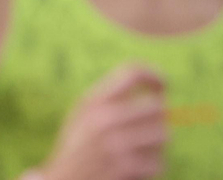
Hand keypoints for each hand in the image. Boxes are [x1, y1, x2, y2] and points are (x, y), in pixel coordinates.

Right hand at [39, 65, 166, 179]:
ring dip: (157, 143)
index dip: (153, 75)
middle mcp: (104, 118)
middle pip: (156, 106)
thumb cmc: (78, 148)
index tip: (163, 84)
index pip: (132, 73)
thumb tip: (158, 94)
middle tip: (153, 125)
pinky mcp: (127, 168)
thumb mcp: (83, 115)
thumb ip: (111, 101)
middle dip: (159, 117)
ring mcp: (117, 144)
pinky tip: (134, 168)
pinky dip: (151, 165)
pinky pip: (159, 161)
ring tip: (141, 149)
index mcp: (92, 101)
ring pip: (163, 134)